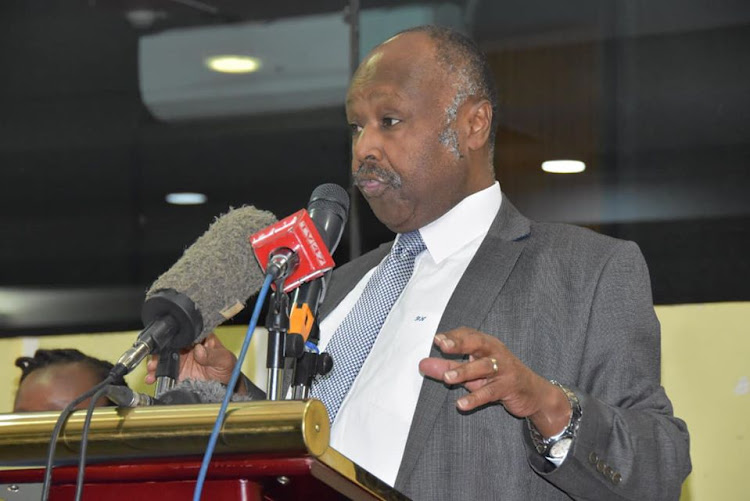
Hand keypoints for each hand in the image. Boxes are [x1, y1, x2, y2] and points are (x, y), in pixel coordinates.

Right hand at [145, 333, 238, 388]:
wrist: (225, 389)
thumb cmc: (227, 369)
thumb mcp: (224, 360)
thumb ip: (213, 355)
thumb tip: (199, 349)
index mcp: (200, 338)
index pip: (185, 333)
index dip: (175, 337)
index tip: (168, 343)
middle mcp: (188, 347)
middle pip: (169, 344)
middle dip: (160, 350)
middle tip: (156, 358)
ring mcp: (181, 359)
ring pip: (163, 357)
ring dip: (155, 362)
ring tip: (152, 369)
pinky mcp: (176, 372)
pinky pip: (163, 371)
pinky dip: (155, 374)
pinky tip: (152, 377)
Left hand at [418, 327, 570, 437]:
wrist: (533, 394)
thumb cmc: (498, 378)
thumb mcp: (472, 372)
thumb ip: (448, 366)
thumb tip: (422, 365)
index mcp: (486, 344)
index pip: (468, 334)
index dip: (453, 336)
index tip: (436, 339)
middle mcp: (495, 353)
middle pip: (478, 343)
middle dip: (460, 343)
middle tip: (442, 345)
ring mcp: (504, 369)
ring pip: (483, 367)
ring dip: (464, 371)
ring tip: (446, 377)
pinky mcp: (509, 387)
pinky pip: (490, 392)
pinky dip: (475, 398)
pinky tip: (461, 404)